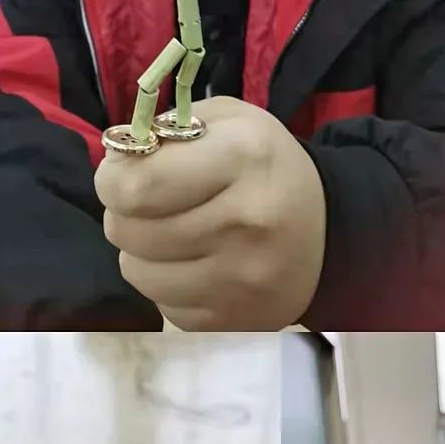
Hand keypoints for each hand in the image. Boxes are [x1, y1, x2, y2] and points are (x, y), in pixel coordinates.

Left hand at [95, 98, 325, 329]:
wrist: (331, 237)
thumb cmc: (267, 170)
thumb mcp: (232, 123)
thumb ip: (169, 129)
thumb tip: (116, 163)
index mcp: (243, 158)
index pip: (135, 185)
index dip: (113, 180)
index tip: (124, 176)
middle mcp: (245, 222)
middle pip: (128, 230)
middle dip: (126, 214)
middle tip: (151, 206)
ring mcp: (240, 279)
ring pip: (137, 272)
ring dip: (143, 253)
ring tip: (175, 237)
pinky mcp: (233, 320)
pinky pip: (162, 305)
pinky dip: (168, 286)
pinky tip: (197, 268)